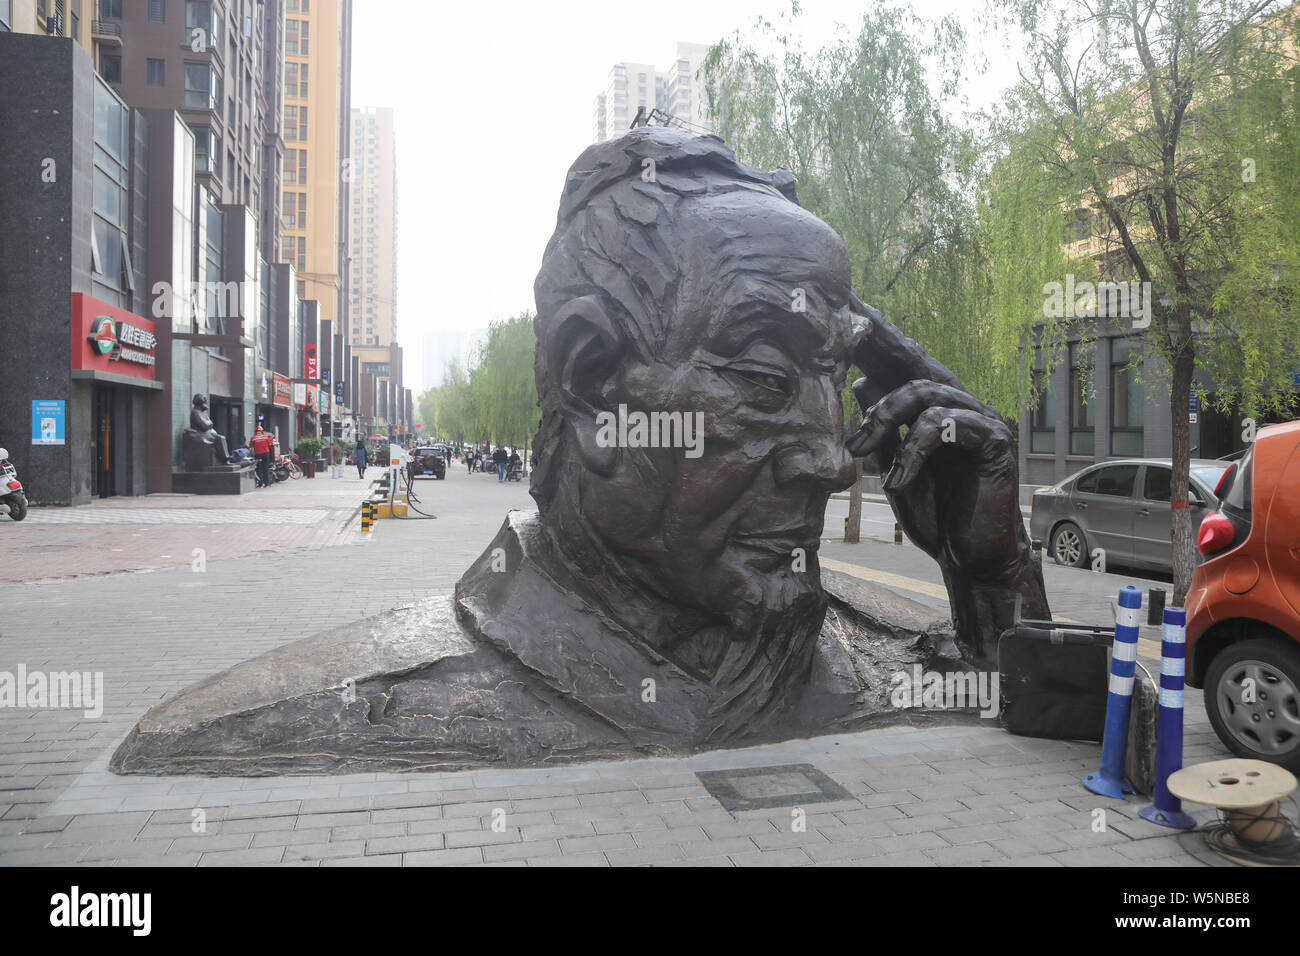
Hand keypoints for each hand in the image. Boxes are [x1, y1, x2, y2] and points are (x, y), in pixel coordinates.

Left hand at [844, 297, 1048, 661]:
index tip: (840, 306)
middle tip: (847, 317)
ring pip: (922, 391)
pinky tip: (898, 481)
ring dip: (882, 420)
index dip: (871, 336)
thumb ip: (883, 427)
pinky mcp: (992, 439)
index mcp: (930, 409)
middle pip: (913, 359)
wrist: (970, 557)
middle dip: (877, 337)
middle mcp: (957, 405)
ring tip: (861, 454)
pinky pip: (943, 425)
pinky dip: (913, 451)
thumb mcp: (894, 464)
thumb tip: (860, 381)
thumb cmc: (935, 512)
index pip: (898, 365)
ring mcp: (977, 418)